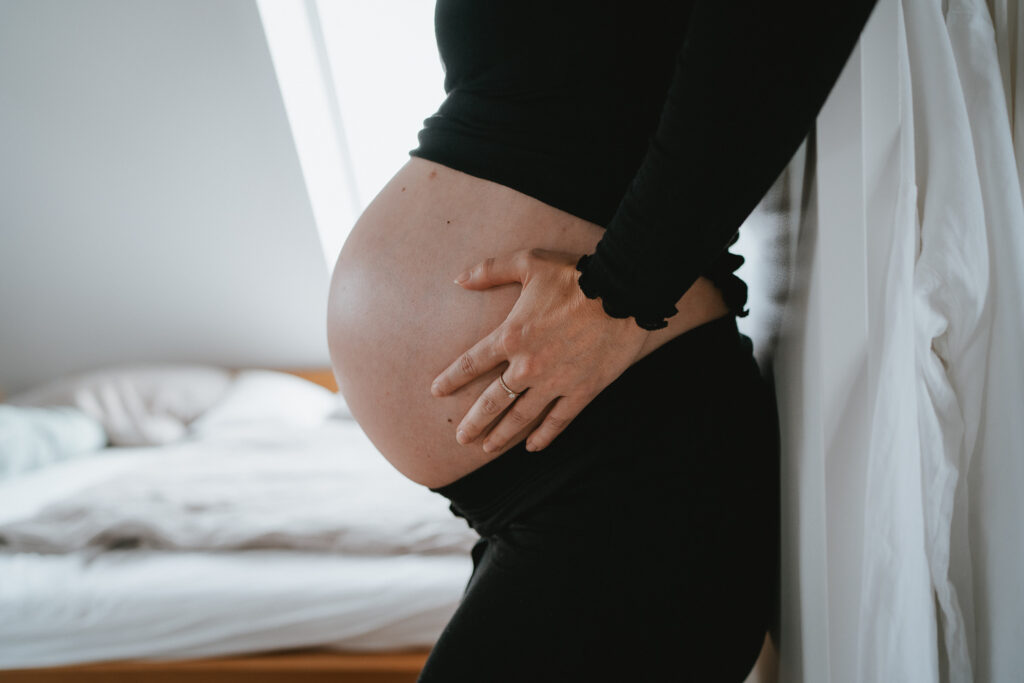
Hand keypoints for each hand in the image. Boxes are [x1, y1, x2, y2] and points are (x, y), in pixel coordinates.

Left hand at [430, 248, 650, 452]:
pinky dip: (545, 436)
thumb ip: (490, 270)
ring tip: (488, 448)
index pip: (472, 364)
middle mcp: (528, 366)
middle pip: (491, 401)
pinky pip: (559, 420)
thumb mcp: (528, 263)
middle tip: (460, 438)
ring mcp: (555, 382)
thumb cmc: (574, 275)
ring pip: (521, 417)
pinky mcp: (582, 390)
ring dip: (502, 435)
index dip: (451, 379)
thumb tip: (459, 278)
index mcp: (511, 336)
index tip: (436, 392)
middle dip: (473, 422)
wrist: (622, 292)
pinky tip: (533, 447)